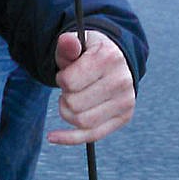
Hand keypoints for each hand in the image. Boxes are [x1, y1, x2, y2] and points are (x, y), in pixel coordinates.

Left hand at [48, 29, 134, 145]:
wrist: (116, 61)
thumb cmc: (89, 54)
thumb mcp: (77, 44)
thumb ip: (67, 45)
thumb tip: (67, 41)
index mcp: (108, 58)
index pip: (69, 83)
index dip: (61, 80)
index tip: (67, 74)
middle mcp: (121, 80)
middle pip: (74, 104)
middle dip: (64, 97)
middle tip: (70, 88)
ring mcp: (125, 101)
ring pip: (82, 121)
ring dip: (67, 113)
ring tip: (72, 100)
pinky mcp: (124, 117)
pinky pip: (93, 136)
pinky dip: (69, 138)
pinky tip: (53, 137)